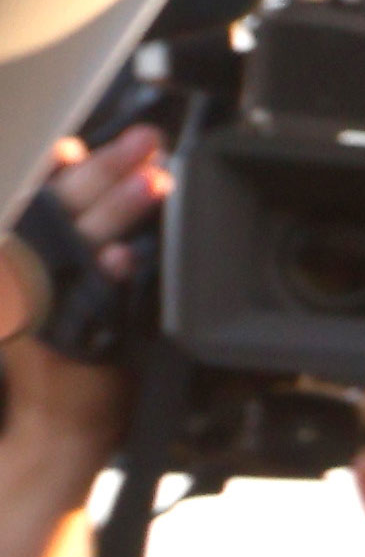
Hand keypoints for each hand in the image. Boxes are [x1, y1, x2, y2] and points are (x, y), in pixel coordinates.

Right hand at [0, 137, 162, 483]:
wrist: (55, 416)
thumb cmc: (62, 339)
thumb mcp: (52, 267)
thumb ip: (63, 214)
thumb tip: (69, 152)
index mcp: (19, 248)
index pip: (37, 193)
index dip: (62, 166)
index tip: (80, 141)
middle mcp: (21, 269)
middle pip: (59, 207)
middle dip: (104, 171)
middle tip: (144, 144)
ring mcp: (41, 301)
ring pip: (76, 243)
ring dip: (115, 211)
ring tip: (153, 183)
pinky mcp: (63, 335)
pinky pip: (88, 299)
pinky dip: (105, 275)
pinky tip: (124, 258)